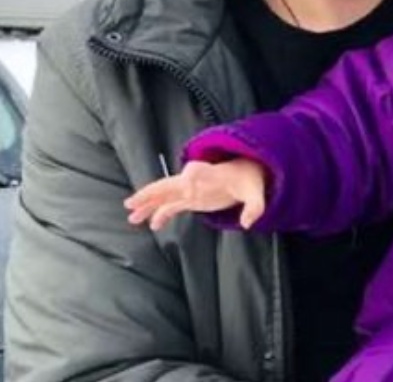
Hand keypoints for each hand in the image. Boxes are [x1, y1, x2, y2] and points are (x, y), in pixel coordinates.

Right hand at [124, 159, 265, 230]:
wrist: (248, 174)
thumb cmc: (250, 180)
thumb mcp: (256, 193)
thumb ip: (254, 207)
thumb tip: (247, 223)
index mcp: (211, 174)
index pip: (196, 172)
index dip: (188, 177)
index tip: (182, 184)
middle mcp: (196, 180)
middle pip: (168, 184)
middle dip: (150, 192)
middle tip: (132, 202)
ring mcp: (191, 189)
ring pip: (164, 195)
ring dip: (148, 204)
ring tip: (132, 216)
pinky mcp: (192, 198)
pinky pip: (172, 205)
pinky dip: (161, 213)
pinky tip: (153, 224)